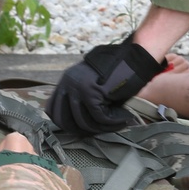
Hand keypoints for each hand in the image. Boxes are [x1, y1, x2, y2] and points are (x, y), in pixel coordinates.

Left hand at [48, 38, 165, 134]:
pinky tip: (124, 118)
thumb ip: (81, 102)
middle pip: (65, 120)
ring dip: (103, 128)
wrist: (135, 58)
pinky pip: (100, 117)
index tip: (86, 129)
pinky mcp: (92, 91)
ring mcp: (78, 86)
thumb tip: (78, 128)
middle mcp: (68, 83)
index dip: (68, 125)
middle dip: (85, 130)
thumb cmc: (118, 75)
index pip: (53, 111)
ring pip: (83, 122)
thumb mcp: (92, 87)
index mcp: (65, 82)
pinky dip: (113, 122)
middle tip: (103, 130)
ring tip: (118, 123)